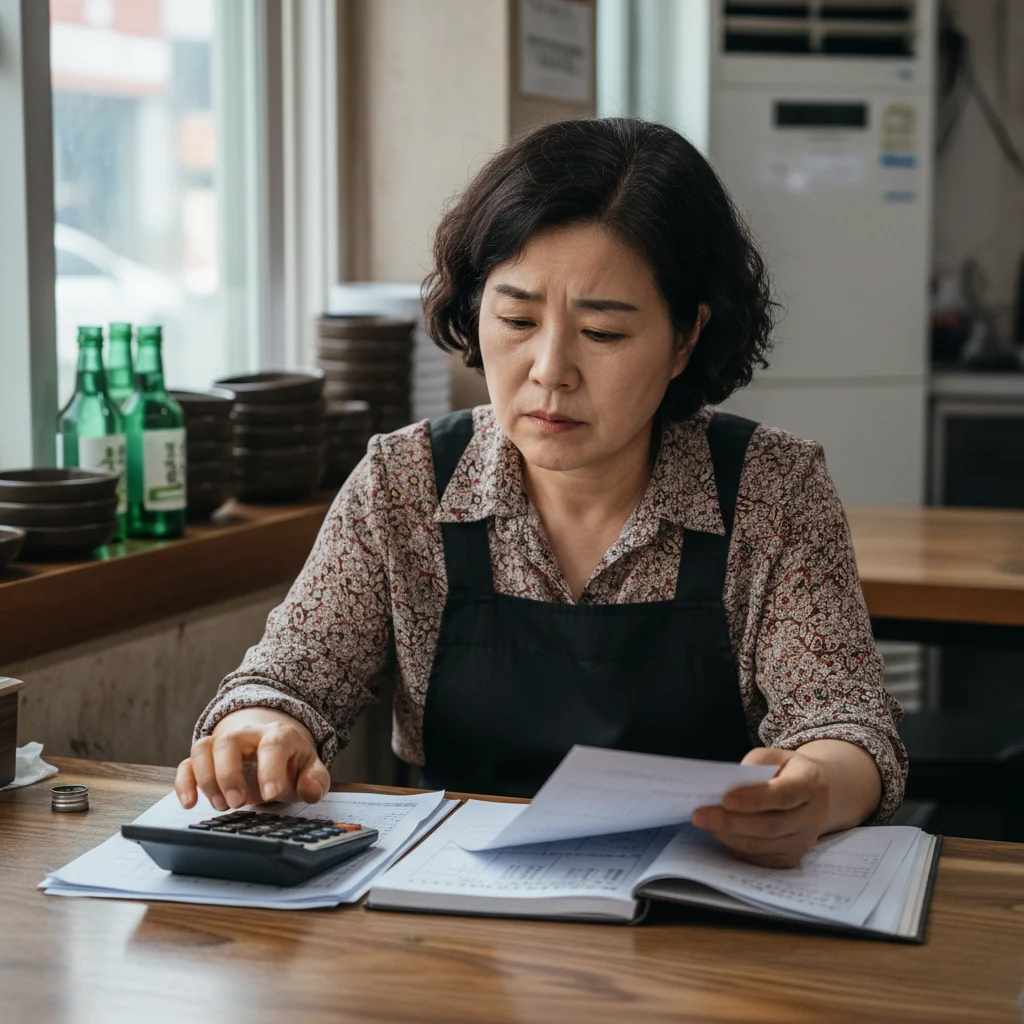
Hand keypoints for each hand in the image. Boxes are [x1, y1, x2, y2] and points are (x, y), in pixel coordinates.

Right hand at [175, 707, 330, 810]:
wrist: (272, 748)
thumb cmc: (290, 763)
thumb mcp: (310, 770)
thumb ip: (315, 780)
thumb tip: (310, 791)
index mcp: (278, 735)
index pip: (273, 744)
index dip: (271, 769)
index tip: (271, 795)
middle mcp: (247, 735)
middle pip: (229, 742)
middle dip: (230, 774)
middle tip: (238, 804)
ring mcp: (223, 744)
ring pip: (203, 748)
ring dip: (207, 779)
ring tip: (222, 806)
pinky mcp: (206, 759)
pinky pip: (186, 764)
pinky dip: (184, 782)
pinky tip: (190, 803)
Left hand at [691, 748, 828, 867]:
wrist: (816, 795)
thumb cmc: (787, 771)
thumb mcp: (775, 756)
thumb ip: (754, 764)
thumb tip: (729, 782)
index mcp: (810, 785)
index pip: (782, 795)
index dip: (754, 799)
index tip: (725, 799)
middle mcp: (811, 817)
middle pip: (770, 826)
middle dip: (731, 822)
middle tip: (700, 815)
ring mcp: (803, 841)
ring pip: (763, 846)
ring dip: (729, 836)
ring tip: (704, 823)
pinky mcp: (792, 857)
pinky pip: (761, 858)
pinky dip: (736, 847)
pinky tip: (718, 834)